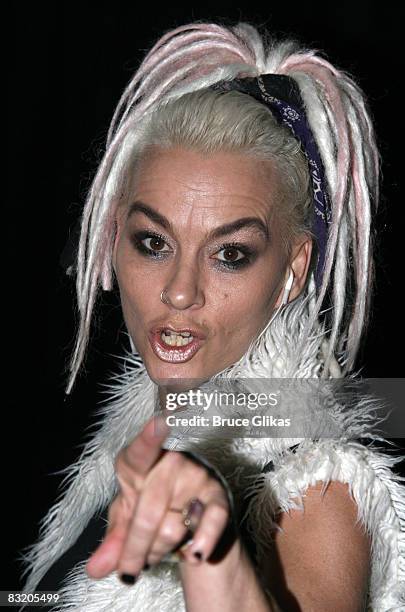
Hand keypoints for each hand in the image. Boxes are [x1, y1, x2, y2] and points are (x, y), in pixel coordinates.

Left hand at [85, 415, 232, 581]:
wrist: (191, 513)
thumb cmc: (151, 507)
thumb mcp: (126, 519)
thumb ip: (113, 542)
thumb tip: (95, 569)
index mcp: (139, 462)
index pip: (142, 449)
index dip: (150, 436)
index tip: (159, 423)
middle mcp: (170, 462)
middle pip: (148, 516)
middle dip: (135, 551)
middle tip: (129, 571)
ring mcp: (195, 476)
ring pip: (172, 529)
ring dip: (162, 551)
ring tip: (160, 549)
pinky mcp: (217, 494)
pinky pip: (211, 523)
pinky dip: (202, 543)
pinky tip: (194, 555)